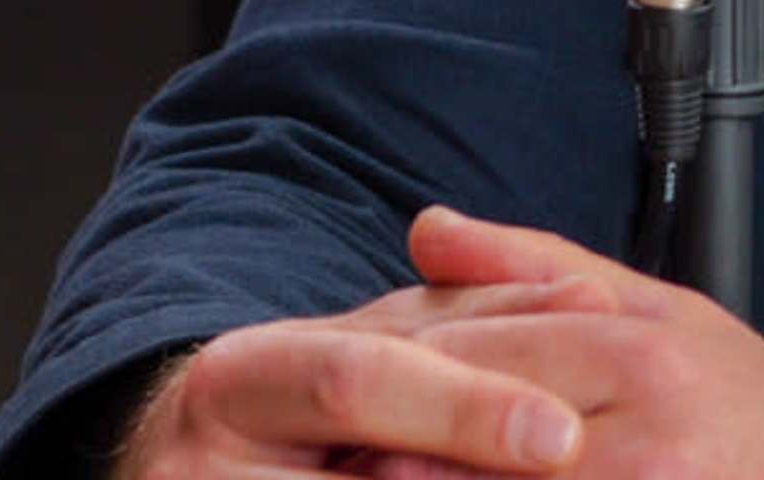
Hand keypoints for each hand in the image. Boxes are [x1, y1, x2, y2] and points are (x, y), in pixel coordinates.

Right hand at [108, 239, 601, 478]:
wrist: (176, 477)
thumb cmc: (303, 412)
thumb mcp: (378, 348)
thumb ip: (479, 315)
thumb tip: (587, 301)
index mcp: (245, 374)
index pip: (363, 381)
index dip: (465, 410)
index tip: (560, 435)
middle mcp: (194, 461)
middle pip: (361, 467)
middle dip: (460, 465)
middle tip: (559, 467)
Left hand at [344, 209, 763, 479]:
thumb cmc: (762, 422)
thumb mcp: (663, 318)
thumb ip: (539, 268)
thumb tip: (428, 230)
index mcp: (635, 341)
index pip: (475, 346)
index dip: (390, 371)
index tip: (329, 395)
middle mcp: (641, 412)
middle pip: (476, 417)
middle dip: (388, 440)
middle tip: (321, 452)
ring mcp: (648, 478)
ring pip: (500, 472)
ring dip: (419, 478)